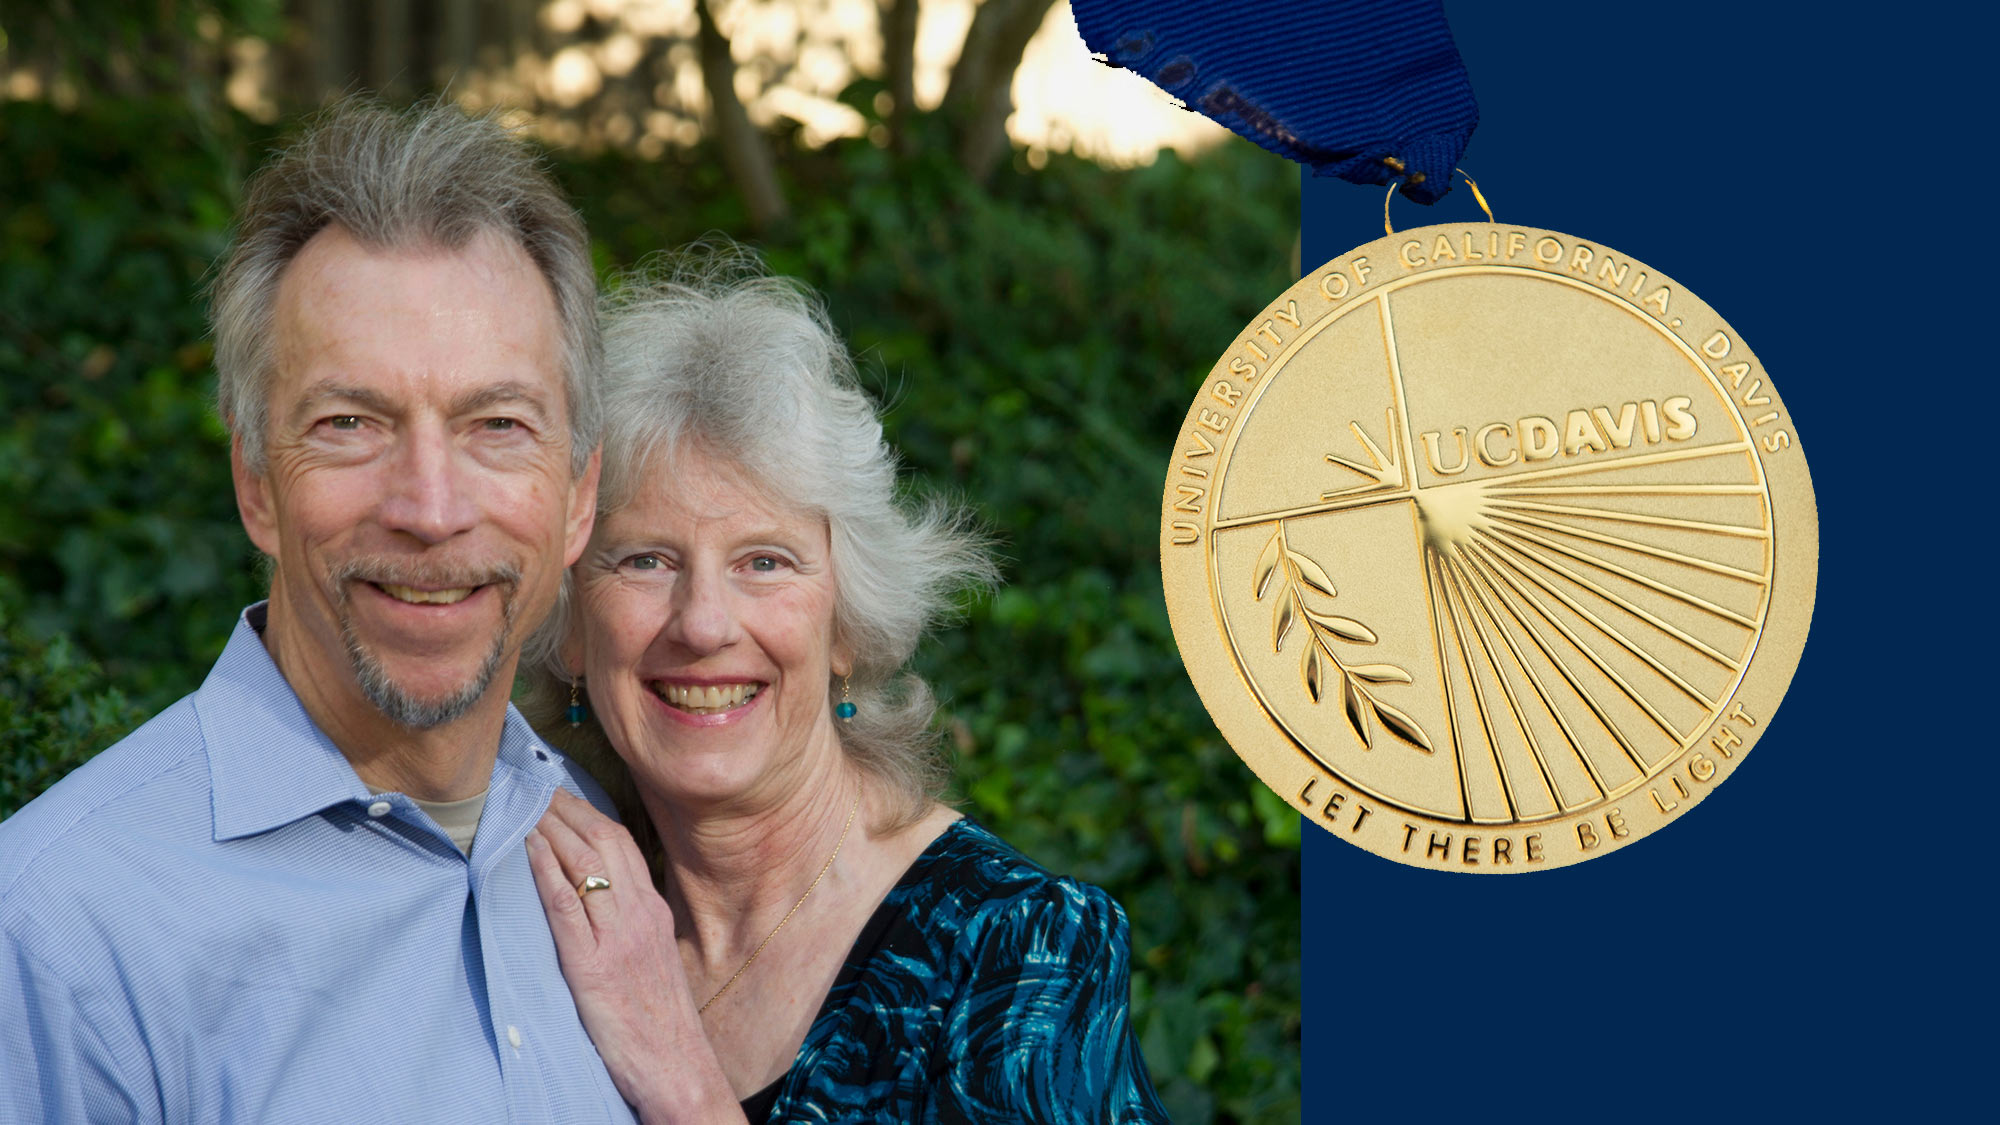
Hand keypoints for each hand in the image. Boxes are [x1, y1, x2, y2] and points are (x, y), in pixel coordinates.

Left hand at [527, 789, 744, 1123]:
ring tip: (519, 804)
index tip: (554, 790)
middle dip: (562, 807)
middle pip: (601, 840)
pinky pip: (566, 906)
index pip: (618, 840)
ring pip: (584, 863)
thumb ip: (627, 922)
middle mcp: (639, 913)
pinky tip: (524, 849)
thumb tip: (593, 895)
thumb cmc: (658, 1018)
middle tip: (528, 784)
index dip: (583, 810)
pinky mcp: (593, 966)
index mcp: (652, 908)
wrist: (677, 1067)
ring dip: (548, 827)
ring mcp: (618, 938)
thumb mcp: (651, 956)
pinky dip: (543, 870)